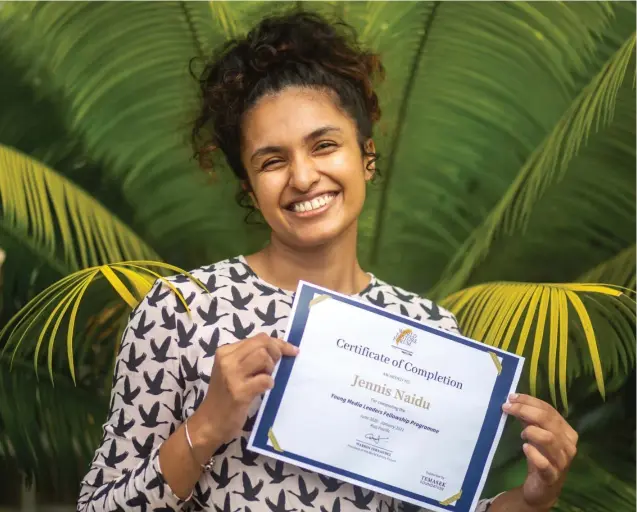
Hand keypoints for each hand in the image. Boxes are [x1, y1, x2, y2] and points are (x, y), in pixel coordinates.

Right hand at [198, 333, 298, 443]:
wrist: (210, 422)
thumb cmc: (225, 396)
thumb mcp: (233, 371)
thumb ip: (249, 358)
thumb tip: (279, 350)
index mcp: (225, 352)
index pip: (258, 338)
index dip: (278, 343)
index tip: (291, 350)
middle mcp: (227, 360)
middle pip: (262, 344)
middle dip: (276, 352)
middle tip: (277, 366)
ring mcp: (231, 375)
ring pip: (262, 357)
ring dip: (271, 368)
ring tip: (265, 378)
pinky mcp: (239, 392)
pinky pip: (264, 380)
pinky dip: (269, 383)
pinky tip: (263, 389)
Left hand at [502, 393, 577, 509]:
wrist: (543, 488)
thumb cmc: (541, 457)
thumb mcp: (535, 435)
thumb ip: (529, 419)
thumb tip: (514, 400)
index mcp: (567, 432)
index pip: (549, 410)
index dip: (529, 401)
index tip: (511, 397)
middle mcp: (568, 445)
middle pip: (548, 421)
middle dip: (525, 410)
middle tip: (507, 408)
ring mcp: (562, 462)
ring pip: (549, 439)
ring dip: (531, 431)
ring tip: (521, 434)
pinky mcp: (552, 476)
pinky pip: (544, 463)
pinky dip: (533, 453)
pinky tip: (525, 448)